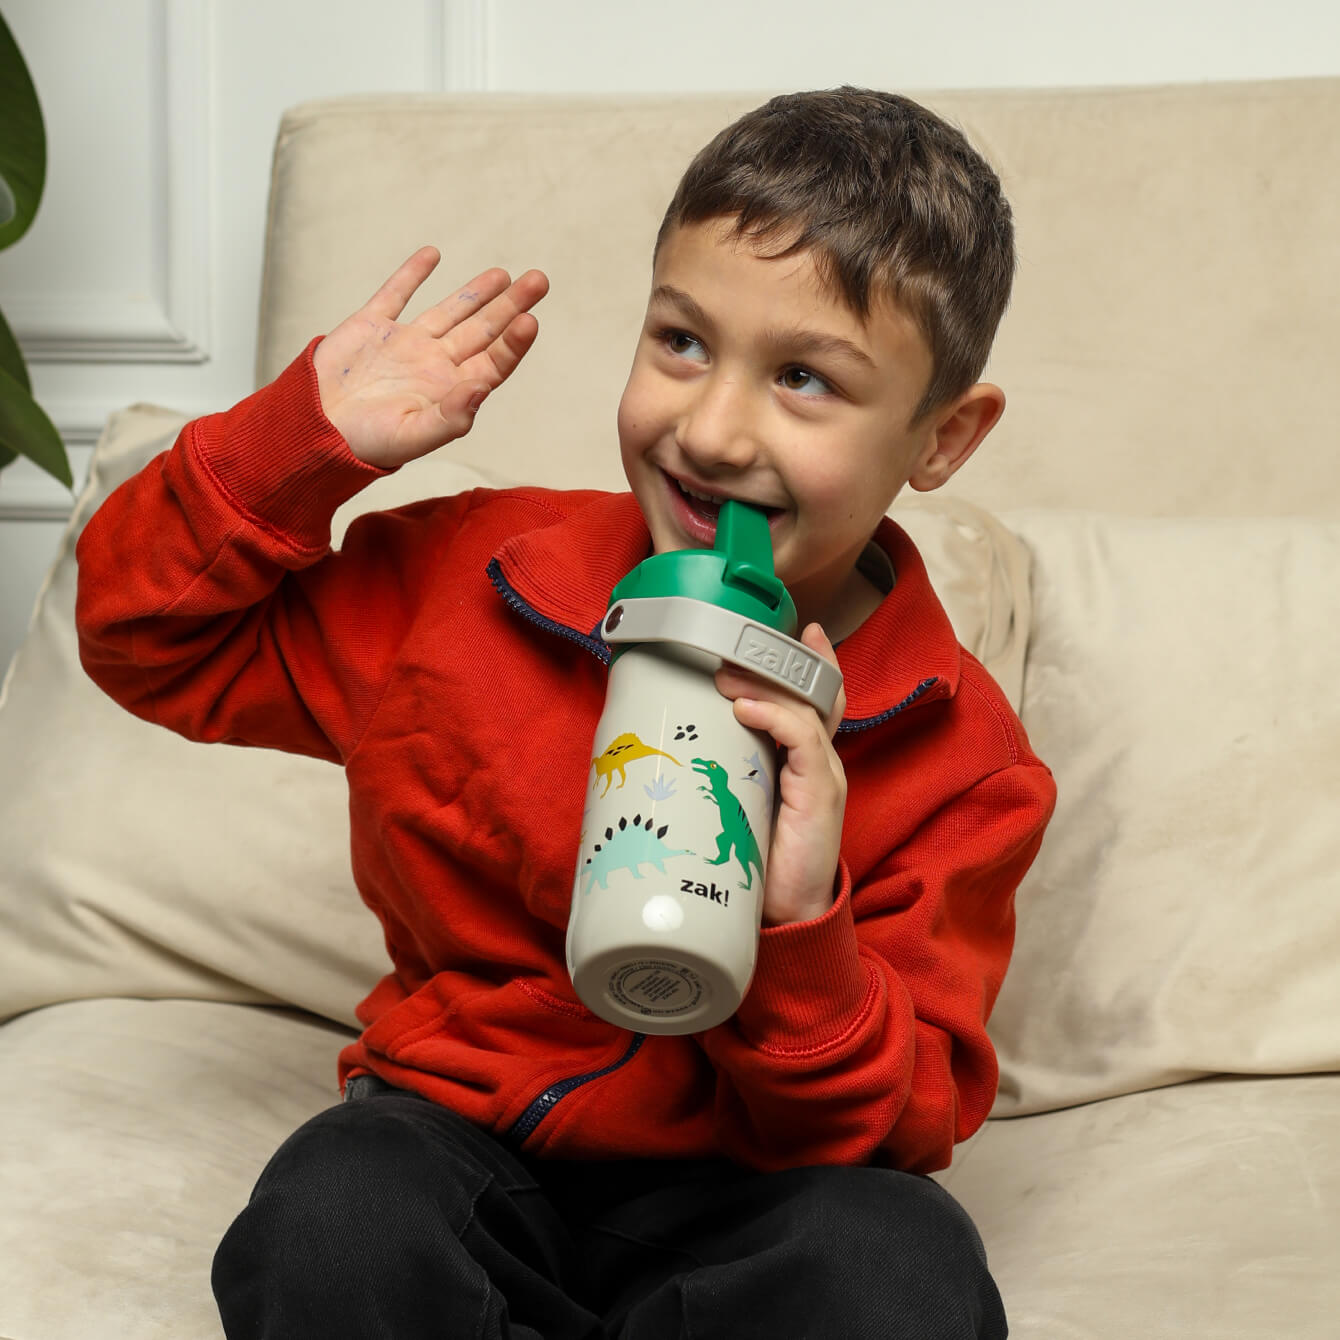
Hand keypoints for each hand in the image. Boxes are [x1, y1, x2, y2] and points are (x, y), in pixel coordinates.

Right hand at [312, 246, 549, 468]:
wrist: (312, 430)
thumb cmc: (365, 444)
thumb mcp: (412, 437)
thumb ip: (451, 416)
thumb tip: (482, 386)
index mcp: (448, 391)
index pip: (493, 363)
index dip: (514, 342)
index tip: (529, 320)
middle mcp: (433, 364)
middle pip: (481, 330)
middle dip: (510, 305)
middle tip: (539, 280)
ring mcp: (404, 343)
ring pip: (449, 310)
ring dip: (476, 291)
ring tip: (503, 274)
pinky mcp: (371, 327)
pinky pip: (396, 293)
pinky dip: (413, 274)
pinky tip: (433, 254)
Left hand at [714, 624, 847, 924]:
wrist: (787, 916)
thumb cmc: (759, 865)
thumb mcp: (741, 808)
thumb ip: (730, 776)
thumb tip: (682, 749)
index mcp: (807, 764)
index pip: (819, 700)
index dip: (814, 664)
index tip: (803, 630)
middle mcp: (821, 761)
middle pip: (815, 693)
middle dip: (780, 662)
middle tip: (737, 643)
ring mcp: (824, 774)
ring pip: (804, 707)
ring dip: (762, 684)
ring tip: (725, 674)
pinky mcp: (821, 792)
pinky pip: (801, 738)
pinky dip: (773, 716)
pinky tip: (743, 708)